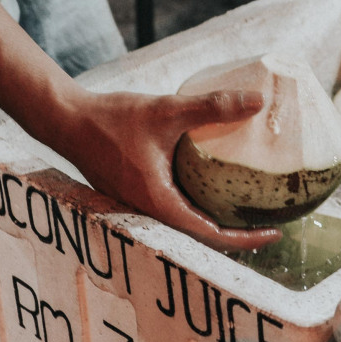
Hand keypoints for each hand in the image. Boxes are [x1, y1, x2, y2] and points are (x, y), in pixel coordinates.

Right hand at [45, 88, 279, 251]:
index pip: (210, 236)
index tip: (274, 234)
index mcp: (158, 203)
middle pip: (200, 237)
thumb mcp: (168, 110)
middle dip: (236, 234)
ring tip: (246, 209)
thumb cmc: (112, 118)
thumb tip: (258, 103)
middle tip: (268, 222)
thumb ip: (213, 106)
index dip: (245, 239)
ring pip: (185, 224)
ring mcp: (138, 205)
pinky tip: (210, 186)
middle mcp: (147, 212)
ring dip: (215, 221)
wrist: (66, 120)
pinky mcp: (133, 193)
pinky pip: (172, 209)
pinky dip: (196, 205)